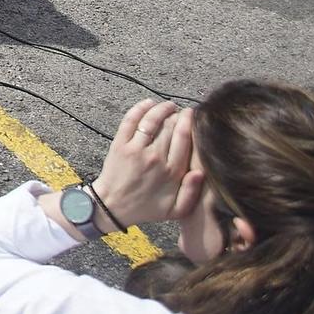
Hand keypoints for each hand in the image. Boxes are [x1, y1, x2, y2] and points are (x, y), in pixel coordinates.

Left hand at [90, 100, 201, 229]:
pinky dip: (140, 108)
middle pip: (170, 127)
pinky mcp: (120, 144)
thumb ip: (192, 193)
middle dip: (178, 115)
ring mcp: (136, 149)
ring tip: (169, 106)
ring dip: (162, 108)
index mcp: (172, 172)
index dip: (190, 123)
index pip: (184, 139)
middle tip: (182, 112)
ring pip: (152, 120)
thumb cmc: (147, 208)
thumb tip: (200, 172)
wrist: (113, 206)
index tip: (193, 116)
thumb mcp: (176, 210)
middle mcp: (155, 157)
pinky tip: (149, 103)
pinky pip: (130, 120)